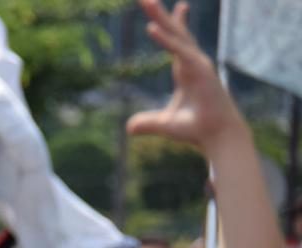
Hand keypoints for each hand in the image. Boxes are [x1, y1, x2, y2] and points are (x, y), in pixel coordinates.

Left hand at [126, 0, 243, 152]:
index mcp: (186, 70)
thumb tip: (129, 128)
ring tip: (146, 1)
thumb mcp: (165, 125)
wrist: (217, 136)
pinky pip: (179, 51)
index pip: (175, 42)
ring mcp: (197, 64)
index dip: (168, 27)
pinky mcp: (200, 71)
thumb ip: (147, 123)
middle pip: (174, 33)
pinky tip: (151, 28)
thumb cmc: (196, 128)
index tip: (159, 14)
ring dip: (161, 17)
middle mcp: (193, 62)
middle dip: (160, 14)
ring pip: (176, 35)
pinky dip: (166, 40)